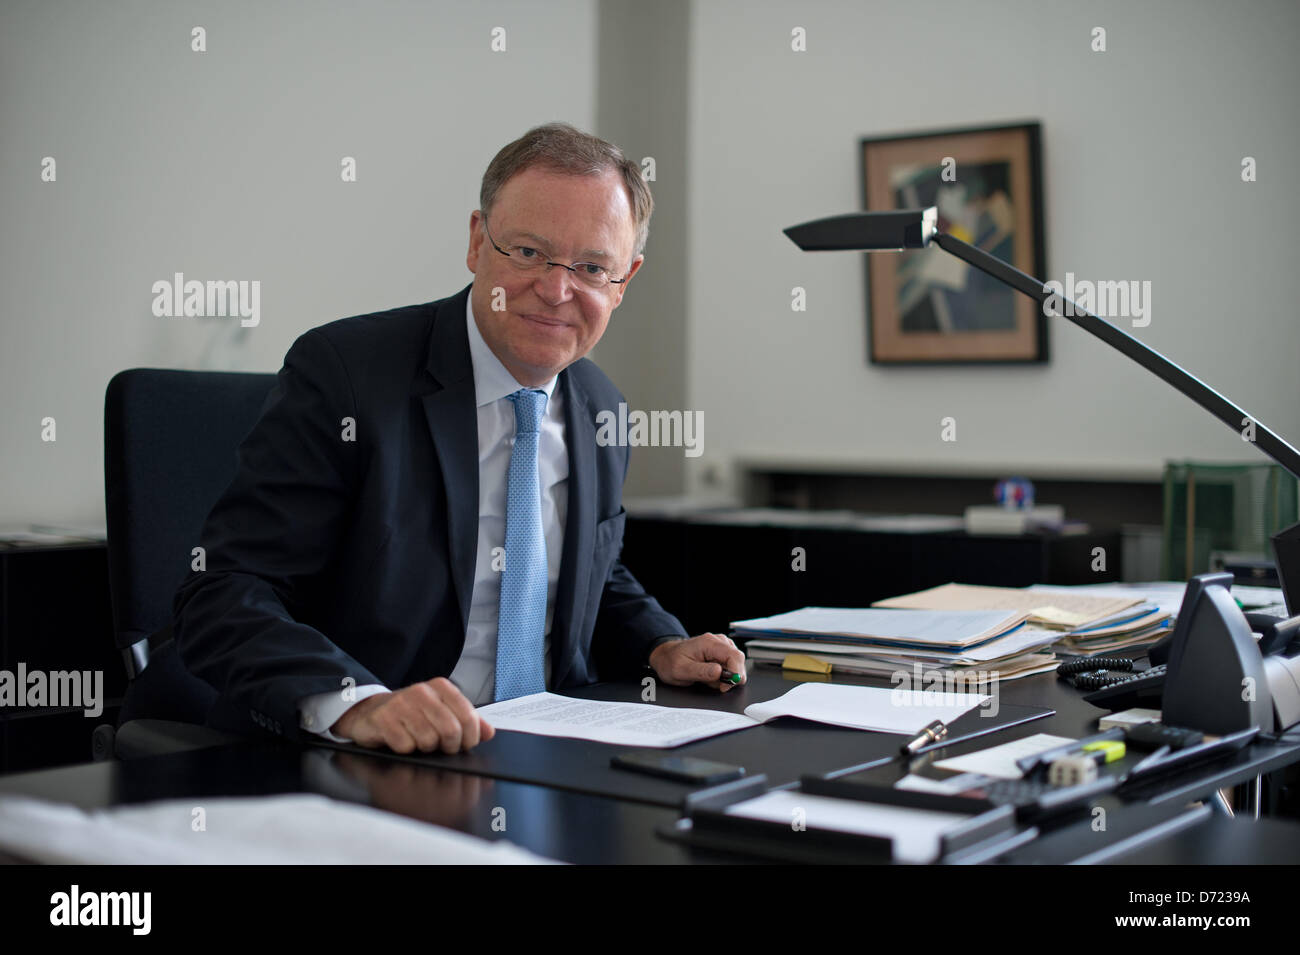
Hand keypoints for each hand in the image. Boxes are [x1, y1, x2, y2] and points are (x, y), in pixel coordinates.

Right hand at [331, 677, 494, 753]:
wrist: (371, 712)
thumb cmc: (410, 713)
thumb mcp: (441, 711)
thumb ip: (467, 720)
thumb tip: (489, 732)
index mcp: (441, 687)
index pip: (468, 715)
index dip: (471, 737)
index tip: (466, 744)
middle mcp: (421, 692)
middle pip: (451, 730)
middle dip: (449, 746)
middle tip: (441, 747)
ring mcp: (401, 704)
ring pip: (428, 740)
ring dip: (425, 748)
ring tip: (418, 740)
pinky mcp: (383, 720)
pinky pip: (406, 747)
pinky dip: (406, 749)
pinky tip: (400, 740)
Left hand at [648, 633, 746, 691]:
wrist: (666, 656)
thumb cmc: (671, 662)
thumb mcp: (681, 670)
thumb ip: (702, 672)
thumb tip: (719, 672)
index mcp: (709, 643)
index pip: (735, 656)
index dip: (736, 673)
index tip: (726, 686)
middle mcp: (718, 641)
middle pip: (739, 660)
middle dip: (730, 677)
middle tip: (715, 685)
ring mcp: (721, 646)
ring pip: (736, 664)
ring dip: (726, 676)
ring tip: (708, 678)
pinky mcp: (722, 652)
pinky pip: (731, 665)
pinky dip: (724, 674)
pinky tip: (711, 675)